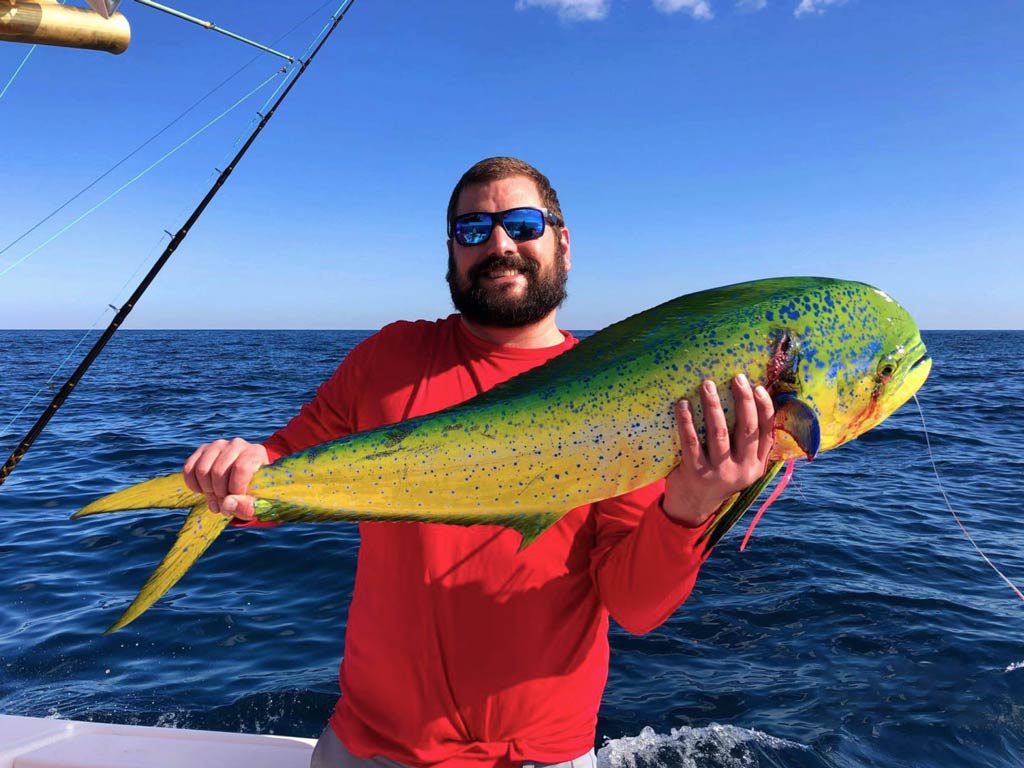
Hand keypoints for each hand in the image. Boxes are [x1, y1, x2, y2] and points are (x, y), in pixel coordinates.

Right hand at [182, 438, 268, 519]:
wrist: (246, 480)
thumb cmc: (255, 492)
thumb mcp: (258, 502)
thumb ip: (247, 505)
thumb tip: (227, 503)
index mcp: (256, 453)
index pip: (241, 469)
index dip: (235, 490)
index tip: (236, 502)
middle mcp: (237, 444)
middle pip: (218, 471)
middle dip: (219, 494)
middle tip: (225, 505)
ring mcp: (218, 445)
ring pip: (202, 470)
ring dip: (207, 490)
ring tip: (217, 500)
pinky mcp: (203, 450)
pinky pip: (189, 468)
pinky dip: (194, 485)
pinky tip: (205, 491)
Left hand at [663, 375, 774, 526]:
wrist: (692, 506)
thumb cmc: (716, 475)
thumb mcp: (739, 465)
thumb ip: (746, 443)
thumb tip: (748, 400)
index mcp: (756, 465)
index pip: (766, 432)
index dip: (764, 408)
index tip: (757, 386)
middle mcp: (742, 470)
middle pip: (746, 429)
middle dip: (743, 400)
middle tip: (736, 378)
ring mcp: (719, 472)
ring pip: (718, 432)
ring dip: (713, 405)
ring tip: (707, 385)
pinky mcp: (695, 473)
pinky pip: (691, 441)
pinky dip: (687, 421)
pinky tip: (683, 405)